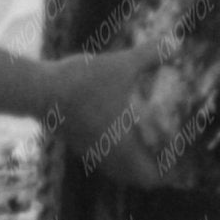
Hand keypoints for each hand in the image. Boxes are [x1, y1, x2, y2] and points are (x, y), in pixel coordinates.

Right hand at [47, 48, 176, 168]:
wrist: (41, 90)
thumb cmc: (85, 82)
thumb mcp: (121, 65)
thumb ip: (150, 55)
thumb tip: (175, 42)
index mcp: (123, 147)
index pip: (149, 178)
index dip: (166, 173)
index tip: (178, 159)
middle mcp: (106, 156)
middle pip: (134, 177)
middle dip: (151, 168)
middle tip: (165, 148)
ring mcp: (89, 151)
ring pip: (116, 168)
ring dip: (131, 161)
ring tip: (145, 139)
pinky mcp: (76, 142)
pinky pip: (101, 157)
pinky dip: (114, 151)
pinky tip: (116, 127)